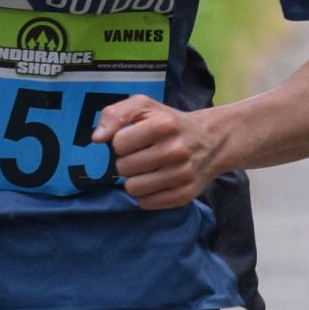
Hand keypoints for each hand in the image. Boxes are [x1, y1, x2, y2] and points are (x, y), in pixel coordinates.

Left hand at [90, 95, 226, 210]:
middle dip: (127, 162)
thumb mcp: (144, 106)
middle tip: (142, 155)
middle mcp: (175, 150)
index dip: (122, 142)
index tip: (135, 139)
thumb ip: (115, 114)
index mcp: (163, 125)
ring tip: (148, 169)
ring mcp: (181, 175)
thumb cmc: (170, 122)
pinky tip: (156, 182)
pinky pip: (146, 203)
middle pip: (123, 168)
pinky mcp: (184, 195)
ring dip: (134, 180)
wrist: (212, 140)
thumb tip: (97, 138)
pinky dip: (146, 194)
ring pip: (133, 188)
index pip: (118, 143)